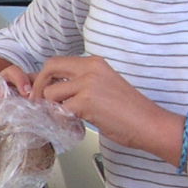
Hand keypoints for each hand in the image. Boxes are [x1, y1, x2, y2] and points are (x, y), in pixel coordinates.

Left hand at [29, 55, 168, 149]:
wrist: (148, 123)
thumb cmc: (129, 111)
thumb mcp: (101, 87)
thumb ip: (78, 84)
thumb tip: (50, 89)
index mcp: (94, 63)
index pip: (56, 62)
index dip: (44, 78)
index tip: (40, 92)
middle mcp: (90, 68)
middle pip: (49, 68)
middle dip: (39, 87)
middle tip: (39, 103)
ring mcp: (88, 84)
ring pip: (50, 93)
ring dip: (53, 108)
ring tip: (66, 118)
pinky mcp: (86, 102)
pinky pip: (60, 110)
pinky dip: (62, 121)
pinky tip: (75, 125)